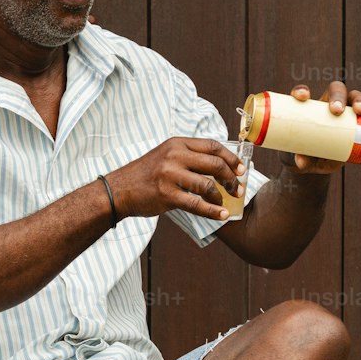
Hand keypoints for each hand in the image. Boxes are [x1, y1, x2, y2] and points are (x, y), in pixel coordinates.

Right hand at [107, 137, 248, 221]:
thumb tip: (217, 165)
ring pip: (208, 185)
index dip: (231, 158)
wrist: (118, 190)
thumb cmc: (145, 175)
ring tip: (225, 203)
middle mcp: (174, 156)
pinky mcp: (167, 195)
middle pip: (215, 164)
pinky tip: (221, 216)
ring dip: (222, 196)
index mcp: (177, 143)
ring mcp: (170, 175)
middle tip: (237, 189)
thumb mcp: (165, 155)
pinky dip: (212, 212)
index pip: (213, 146)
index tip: (241, 169)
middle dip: (231, 178)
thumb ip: (188, 156)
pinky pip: (197, 204)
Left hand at [287, 79, 360, 173]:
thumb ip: (300, 160)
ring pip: (354, 97)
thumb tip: (301, 162)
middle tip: (336, 110)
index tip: (302, 97)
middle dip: (337, 96)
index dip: (302, 90)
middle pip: (335, 90)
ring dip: (359, 100)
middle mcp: (326, 104)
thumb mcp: (300, 159)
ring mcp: (344, 112)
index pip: (304, 93)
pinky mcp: (357, 123)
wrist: (317, 164)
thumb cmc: (305, 155)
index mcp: (307, 108)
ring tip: (360, 111)